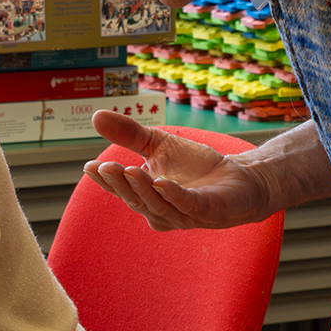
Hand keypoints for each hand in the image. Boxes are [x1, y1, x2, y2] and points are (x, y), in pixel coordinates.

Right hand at [81, 110, 274, 230]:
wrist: (241, 178)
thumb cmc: (197, 167)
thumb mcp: (159, 145)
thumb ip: (130, 135)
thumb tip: (96, 116)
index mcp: (146, 198)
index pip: (121, 191)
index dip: (104, 181)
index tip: (89, 167)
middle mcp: (161, 211)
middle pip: (135, 200)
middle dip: (119, 185)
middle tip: (105, 167)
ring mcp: (184, 215)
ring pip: (157, 205)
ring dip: (142, 189)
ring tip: (128, 170)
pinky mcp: (208, 211)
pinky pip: (188, 205)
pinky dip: (173, 195)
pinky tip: (161, 182)